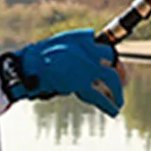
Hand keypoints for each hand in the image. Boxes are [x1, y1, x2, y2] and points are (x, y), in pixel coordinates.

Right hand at [0, 30, 124, 116]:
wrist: (27, 66)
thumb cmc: (40, 56)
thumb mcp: (61, 42)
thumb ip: (78, 44)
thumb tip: (92, 42)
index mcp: (83, 39)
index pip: (106, 50)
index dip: (113, 61)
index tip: (115, 68)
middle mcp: (88, 51)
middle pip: (113, 64)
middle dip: (120, 75)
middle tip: (123, 83)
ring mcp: (86, 67)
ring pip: (111, 80)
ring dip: (117, 93)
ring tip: (119, 103)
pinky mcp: (80, 83)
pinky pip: (100, 96)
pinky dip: (108, 105)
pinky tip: (113, 111)